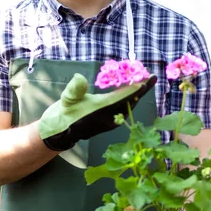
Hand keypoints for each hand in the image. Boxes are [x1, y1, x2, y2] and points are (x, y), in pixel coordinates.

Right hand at [39, 73, 156, 150]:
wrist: (59, 133)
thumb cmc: (62, 115)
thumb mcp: (66, 100)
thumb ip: (74, 90)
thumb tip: (79, 78)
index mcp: (100, 111)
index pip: (123, 98)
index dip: (137, 88)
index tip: (148, 79)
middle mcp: (109, 118)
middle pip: (130, 102)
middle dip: (141, 89)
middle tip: (152, 77)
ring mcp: (110, 122)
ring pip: (128, 106)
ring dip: (136, 94)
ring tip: (145, 82)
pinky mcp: (109, 123)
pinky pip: (123, 110)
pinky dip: (129, 100)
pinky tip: (131, 92)